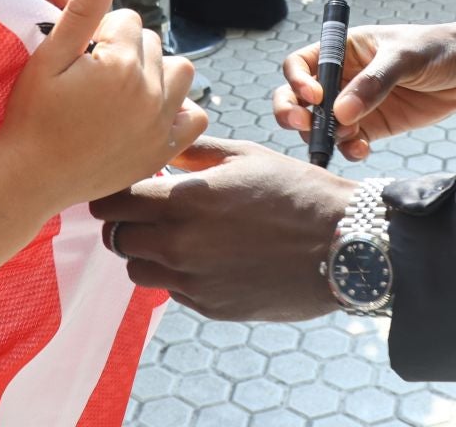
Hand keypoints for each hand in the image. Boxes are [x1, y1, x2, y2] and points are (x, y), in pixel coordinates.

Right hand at [0, 0, 206, 212]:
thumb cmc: (33, 114)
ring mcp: (160, 123)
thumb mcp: (48, 58)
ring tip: (124, 88)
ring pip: (181, 72)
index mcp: (121, 63)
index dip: (102, 32)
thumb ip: (81, 11)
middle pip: (153, 43)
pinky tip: (150, 112)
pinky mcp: (163, 151)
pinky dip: (180, 109)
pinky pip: (195, 117)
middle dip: (128, 50)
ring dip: (159, 72)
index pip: (128, 20)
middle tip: (96, 76)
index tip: (83, 55)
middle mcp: (149, 91)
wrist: (30, 177)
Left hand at [91, 138, 355, 321]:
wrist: (343, 246)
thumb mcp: (247, 156)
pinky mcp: (210, 307)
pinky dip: (178, 274)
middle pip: (117, 238)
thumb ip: (195, 152)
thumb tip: (164, 147)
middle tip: (150, 209)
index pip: (112, 202)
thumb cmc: (298, 191)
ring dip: (148, 251)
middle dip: (126, 221)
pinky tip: (211, 256)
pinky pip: (172, 290)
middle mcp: (179, 245)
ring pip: (138, 270)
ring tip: (179, 234)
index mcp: (183, 201)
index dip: (112, 192)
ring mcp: (193, 282)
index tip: (124, 187)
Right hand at [271, 23, 455, 160]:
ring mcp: (355, 104)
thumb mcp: (405, 57)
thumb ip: (374, 83)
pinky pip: (348, 143)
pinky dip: (348, 150)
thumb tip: (340, 113)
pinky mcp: (373, 127)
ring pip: (320, 125)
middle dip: (293, 114)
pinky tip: (363, 150)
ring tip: (349, 139)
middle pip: (298, 98)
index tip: (315, 96)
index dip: (297, 81)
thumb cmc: (436, 48)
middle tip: (305, 127)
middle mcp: (342, 78)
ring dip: (323, 137)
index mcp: (343, 50)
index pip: (301, 64)